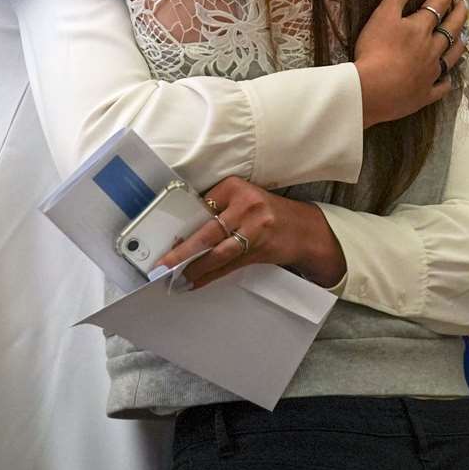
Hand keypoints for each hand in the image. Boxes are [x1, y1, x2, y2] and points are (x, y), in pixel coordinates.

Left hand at [155, 176, 346, 290]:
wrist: (305, 229)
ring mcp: (256, 229)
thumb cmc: (267, 213)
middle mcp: (247, 206)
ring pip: (218, 253)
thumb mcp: (243, 200)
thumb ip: (218, 209)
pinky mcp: (261, 250)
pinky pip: (229, 266)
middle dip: (182, 252)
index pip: (202, 205)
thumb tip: (182, 232)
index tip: (164, 240)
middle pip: (208, 232)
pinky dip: (210, 275)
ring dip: (195, 268)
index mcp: (236, 187)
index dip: (183, 226)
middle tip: (163, 265)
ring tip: (177, 279)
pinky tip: (196, 282)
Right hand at [354, 0, 468, 126]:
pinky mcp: (423, 94)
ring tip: (465, 38)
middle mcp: (431, 49)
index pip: (438, 3)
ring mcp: (429, 73)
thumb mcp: (383, 14)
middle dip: (459, 14)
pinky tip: (449, 80)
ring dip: (458, 45)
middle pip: (450, 29)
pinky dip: (446, 82)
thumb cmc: (375, 50)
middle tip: (465, 4)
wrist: (371, 91)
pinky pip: (440, 88)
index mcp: (420, 28)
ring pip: (450, 56)